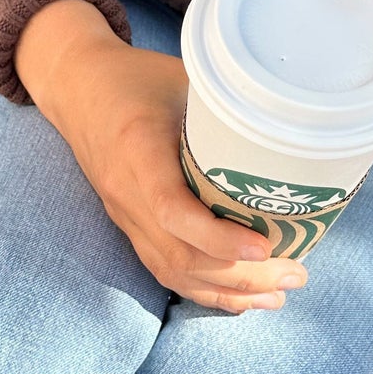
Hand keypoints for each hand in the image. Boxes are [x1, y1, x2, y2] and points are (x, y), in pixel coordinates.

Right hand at [14, 0, 309, 313]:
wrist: (77, 87)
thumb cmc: (135, 76)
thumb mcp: (182, 77)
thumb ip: (225, 108)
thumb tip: (288, 132)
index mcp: (138, 151)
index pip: (172, 211)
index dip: (219, 238)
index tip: (265, 248)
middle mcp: (126, 193)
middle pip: (181, 255)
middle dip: (242, 277)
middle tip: (296, 275)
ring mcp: (125, 215)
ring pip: (173, 272)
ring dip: (227, 291)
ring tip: (277, 295)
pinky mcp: (129, 225)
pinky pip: (164, 268)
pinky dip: (204, 289)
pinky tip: (240, 297)